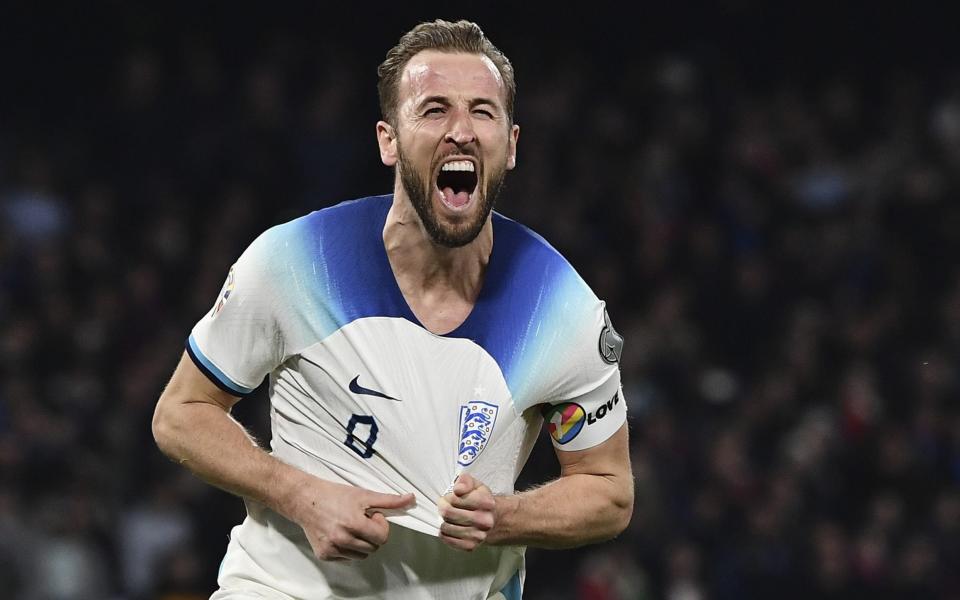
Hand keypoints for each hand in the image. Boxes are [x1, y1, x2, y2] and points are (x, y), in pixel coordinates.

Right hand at [287, 475, 415, 560]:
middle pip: (373, 548)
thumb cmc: (333, 495)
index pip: (382, 537)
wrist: (305, 500)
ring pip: (361, 555)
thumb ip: (389, 500)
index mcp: (353, 524)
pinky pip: (347, 558)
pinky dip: (348, 548)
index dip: (381, 525)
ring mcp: (332, 549)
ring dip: (361, 543)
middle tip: (361, 520)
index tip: (372, 515)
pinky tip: (341, 533)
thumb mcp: (363, 495)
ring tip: (351, 526)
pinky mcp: (325, 555)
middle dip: (372, 534)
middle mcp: (342, 539)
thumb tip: (411, 499)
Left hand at [438, 473, 495, 550]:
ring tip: (449, 517)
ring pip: (446, 528)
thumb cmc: (481, 500)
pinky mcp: (471, 546)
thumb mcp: (476, 485)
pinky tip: (449, 528)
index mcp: (486, 503)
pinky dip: (444, 534)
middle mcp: (484, 521)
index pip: (454, 499)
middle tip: (445, 506)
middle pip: (448, 513)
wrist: (496, 521)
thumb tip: (458, 489)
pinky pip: (448, 540)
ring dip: (443, 521)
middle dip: (443, 508)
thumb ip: (465, 481)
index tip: (450, 497)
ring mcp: (478, 535)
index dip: (448, 497)